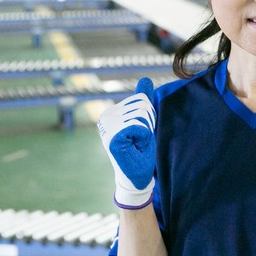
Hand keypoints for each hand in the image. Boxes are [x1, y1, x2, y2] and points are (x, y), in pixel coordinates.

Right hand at [97, 77, 156, 208]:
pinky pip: (139, 125)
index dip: (149, 116)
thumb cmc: (141, 150)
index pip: (141, 99)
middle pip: (143, 105)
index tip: (140, 132)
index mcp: (112, 112)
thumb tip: (145, 79)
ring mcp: (107, 126)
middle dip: (149, 123)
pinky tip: (134, 147)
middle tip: (140, 140)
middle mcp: (106, 116)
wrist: (138, 176)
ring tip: (137, 144)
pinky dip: (144, 137)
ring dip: (147, 131)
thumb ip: (143, 100)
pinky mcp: (112, 136)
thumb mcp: (145, 121)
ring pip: (142, 115)